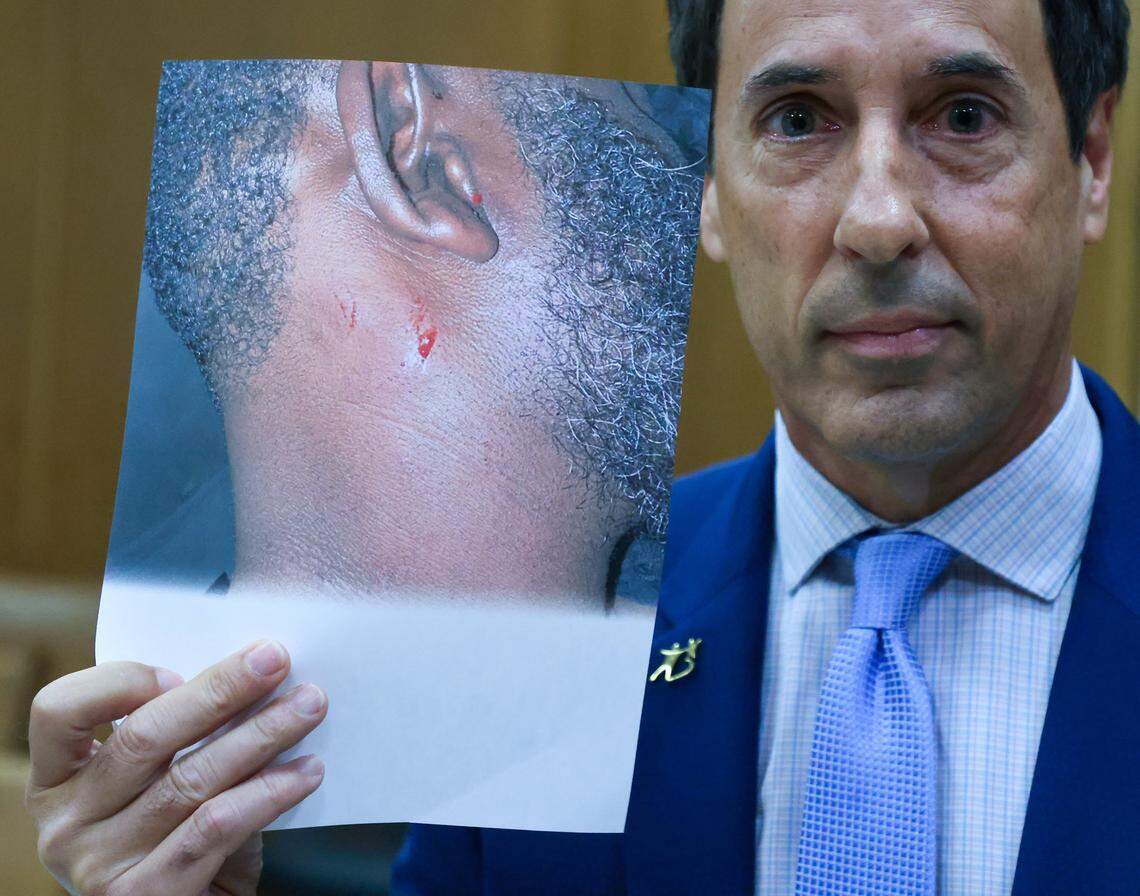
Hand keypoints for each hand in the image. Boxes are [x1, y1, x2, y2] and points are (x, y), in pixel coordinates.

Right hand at [25, 640, 327, 895]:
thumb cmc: (177, 839)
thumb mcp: (158, 784)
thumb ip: (178, 737)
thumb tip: (250, 673)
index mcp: (59, 782)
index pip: (59, 710)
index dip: (118, 682)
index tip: (181, 670)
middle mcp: (66, 825)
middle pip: (142, 737)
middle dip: (220, 690)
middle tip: (275, 659)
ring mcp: (99, 866)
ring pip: (190, 779)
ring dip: (261, 734)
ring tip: (308, 707)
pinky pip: (216, 827)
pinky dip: (268, 792)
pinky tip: (305, 771)